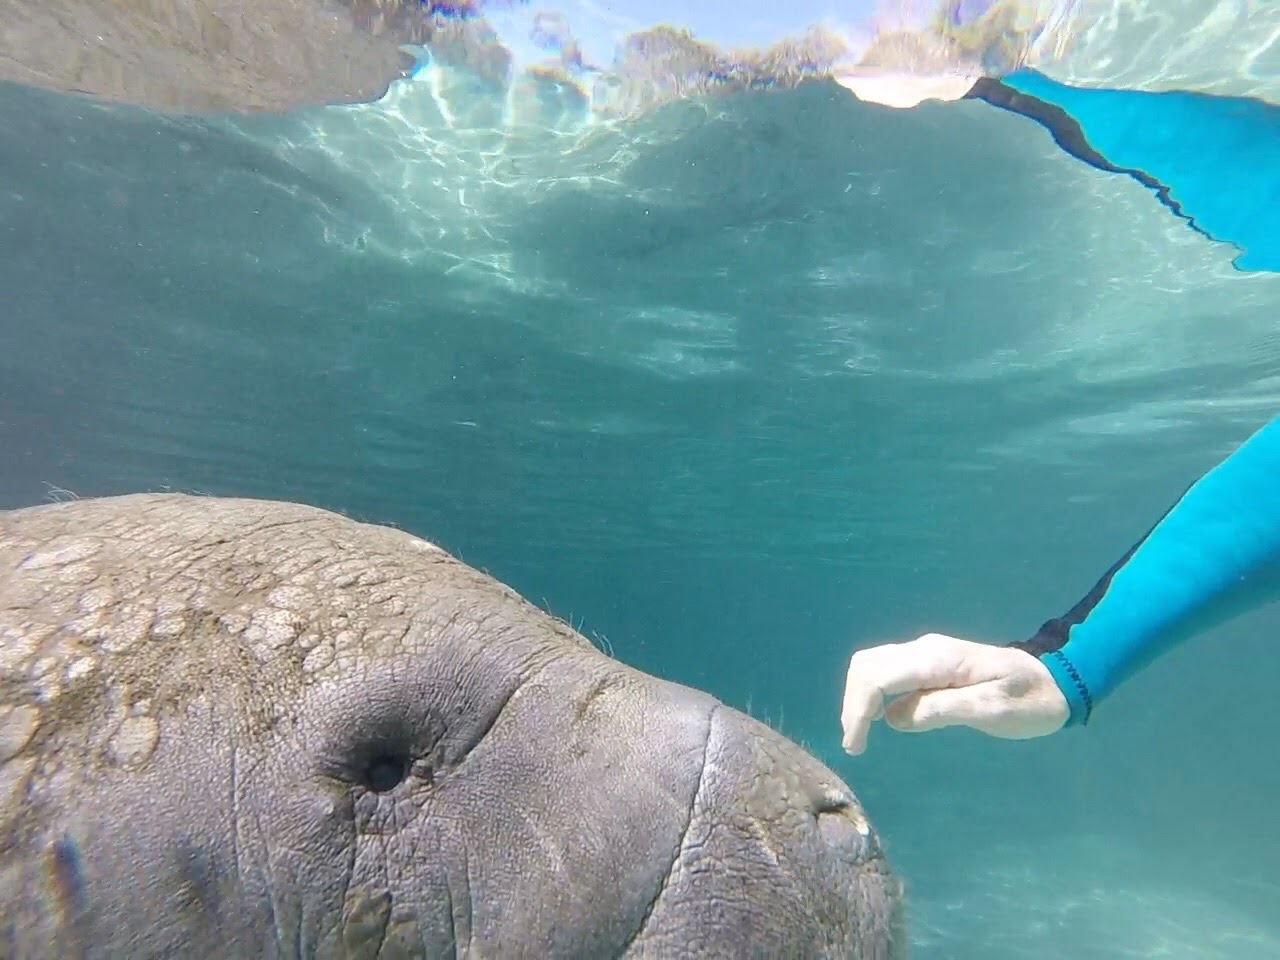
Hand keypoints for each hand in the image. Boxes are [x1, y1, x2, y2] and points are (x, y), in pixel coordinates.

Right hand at [840, 633, 1069, 754]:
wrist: (1056, 680)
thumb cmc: (1030, 701)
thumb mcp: (993, 710)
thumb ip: (943, 709)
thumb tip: (894, 718)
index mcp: (939, 660)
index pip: (878, 676)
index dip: (858, 710)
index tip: (857, 745)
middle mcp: (926, 650)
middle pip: (866, 666)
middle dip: (853, 704)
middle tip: (857, 744)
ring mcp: (926, 654)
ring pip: (872, 665)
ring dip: (859, 698)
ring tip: (862, 735)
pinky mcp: (929, 664)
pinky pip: (887, 672)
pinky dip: (872, 694)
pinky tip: (880, 719)